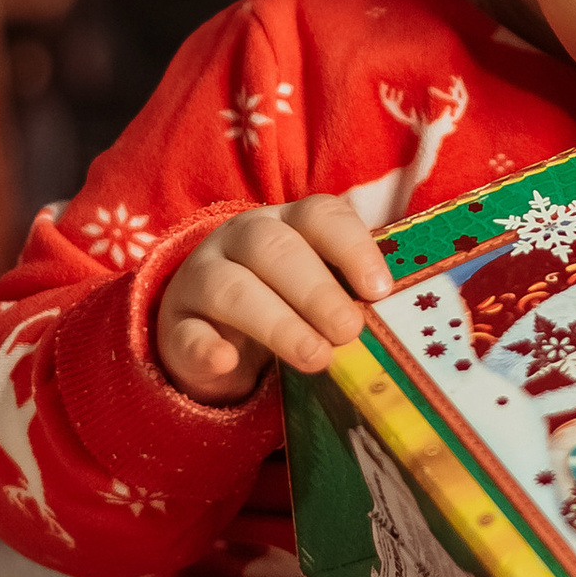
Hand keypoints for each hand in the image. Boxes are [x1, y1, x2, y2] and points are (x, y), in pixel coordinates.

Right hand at [154, 197, 393, 405]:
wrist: (211, 334)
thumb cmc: (285, 305)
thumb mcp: (320, 292)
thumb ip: (352, 296)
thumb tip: (399, 319)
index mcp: (287, 224)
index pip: (320, 215)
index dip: (352, 248)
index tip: (379, 290)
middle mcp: (241, 239)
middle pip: (274, 248)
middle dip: (316, 290)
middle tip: (349, 331)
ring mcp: (202, 279)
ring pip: (230, 287)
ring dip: (277, 323)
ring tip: (316, 357)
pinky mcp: (176, 326)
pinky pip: (186, 332)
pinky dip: (206, 347)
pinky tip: (227, 361)